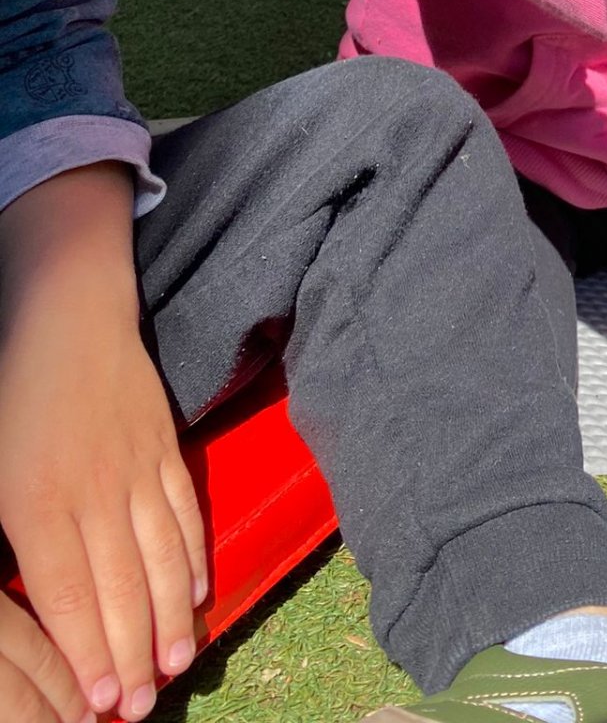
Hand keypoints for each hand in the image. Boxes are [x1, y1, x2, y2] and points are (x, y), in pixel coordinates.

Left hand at [0, 168, 206, 722]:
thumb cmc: (12, 397)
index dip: (92, 653)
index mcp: (37, 503)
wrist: (68, 317)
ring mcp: (137, 468)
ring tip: (176, 667)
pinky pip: (185, 512)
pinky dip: (193, 558)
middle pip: (123, 587)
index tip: (106, 704)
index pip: (72, 594)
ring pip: (162, 557)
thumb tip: (33, 604)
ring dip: (170, 619)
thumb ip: (14, 541)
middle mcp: (94, 491)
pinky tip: (194, 596)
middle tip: (145, 708)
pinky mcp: (165, 447)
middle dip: (135, 656)